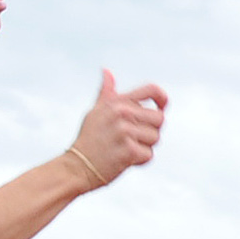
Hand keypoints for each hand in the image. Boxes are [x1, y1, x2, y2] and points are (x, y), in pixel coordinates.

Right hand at [68, 70, 167, 187]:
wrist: (77, 167)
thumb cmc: (89, 139)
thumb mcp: (95, 112)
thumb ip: (106, 93)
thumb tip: (107, 71)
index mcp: (117, 102)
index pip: (151, 90)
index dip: (162, 98)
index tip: (162, 107)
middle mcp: (122, 113)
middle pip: (159, 119)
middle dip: (151, 131)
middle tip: (135, 139)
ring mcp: (125, 132)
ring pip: (155, 138)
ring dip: (145, 147)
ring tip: (126, 149)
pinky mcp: (129, 151)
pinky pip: (149, 155)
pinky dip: (140, 161)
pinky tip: (125, 160)